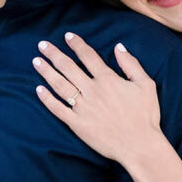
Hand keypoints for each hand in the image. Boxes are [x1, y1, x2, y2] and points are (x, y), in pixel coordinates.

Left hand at [33, 33, 162, 164]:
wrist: (139, 145)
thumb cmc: (145, 116)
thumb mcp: (146, 85)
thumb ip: (131, 64)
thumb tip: (118, 47)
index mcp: (108, 79)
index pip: (88, 56)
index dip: (76, 44)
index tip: (67, 36)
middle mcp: (92, 91)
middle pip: (68, 68)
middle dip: (54, 54)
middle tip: (42, 45)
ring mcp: (83, 108)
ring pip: (60, 85)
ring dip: (46, 72)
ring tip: (36, 61)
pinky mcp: (78, 124)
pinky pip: (58, 109)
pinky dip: (47, 99)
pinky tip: (38, 90)